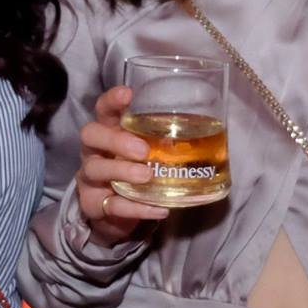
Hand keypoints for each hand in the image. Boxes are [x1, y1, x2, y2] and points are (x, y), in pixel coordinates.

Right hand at [75, 86, 170, 245]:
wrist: (116, 213)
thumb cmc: (135, 171)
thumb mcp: (147, 152)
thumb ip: (164, 141)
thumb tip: (216, 130)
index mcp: (108, 131)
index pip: (103, 109)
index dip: (112, 100)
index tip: (128, 94)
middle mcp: (94, 151)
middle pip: (91, 135)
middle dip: (115, 140)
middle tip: (142, 150)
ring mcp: (90, 178)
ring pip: (95, 169)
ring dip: (122, 171)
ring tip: (147, 177)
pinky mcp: (93, 205)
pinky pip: (112, 206)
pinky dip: (136, 208)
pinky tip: (158, 209)